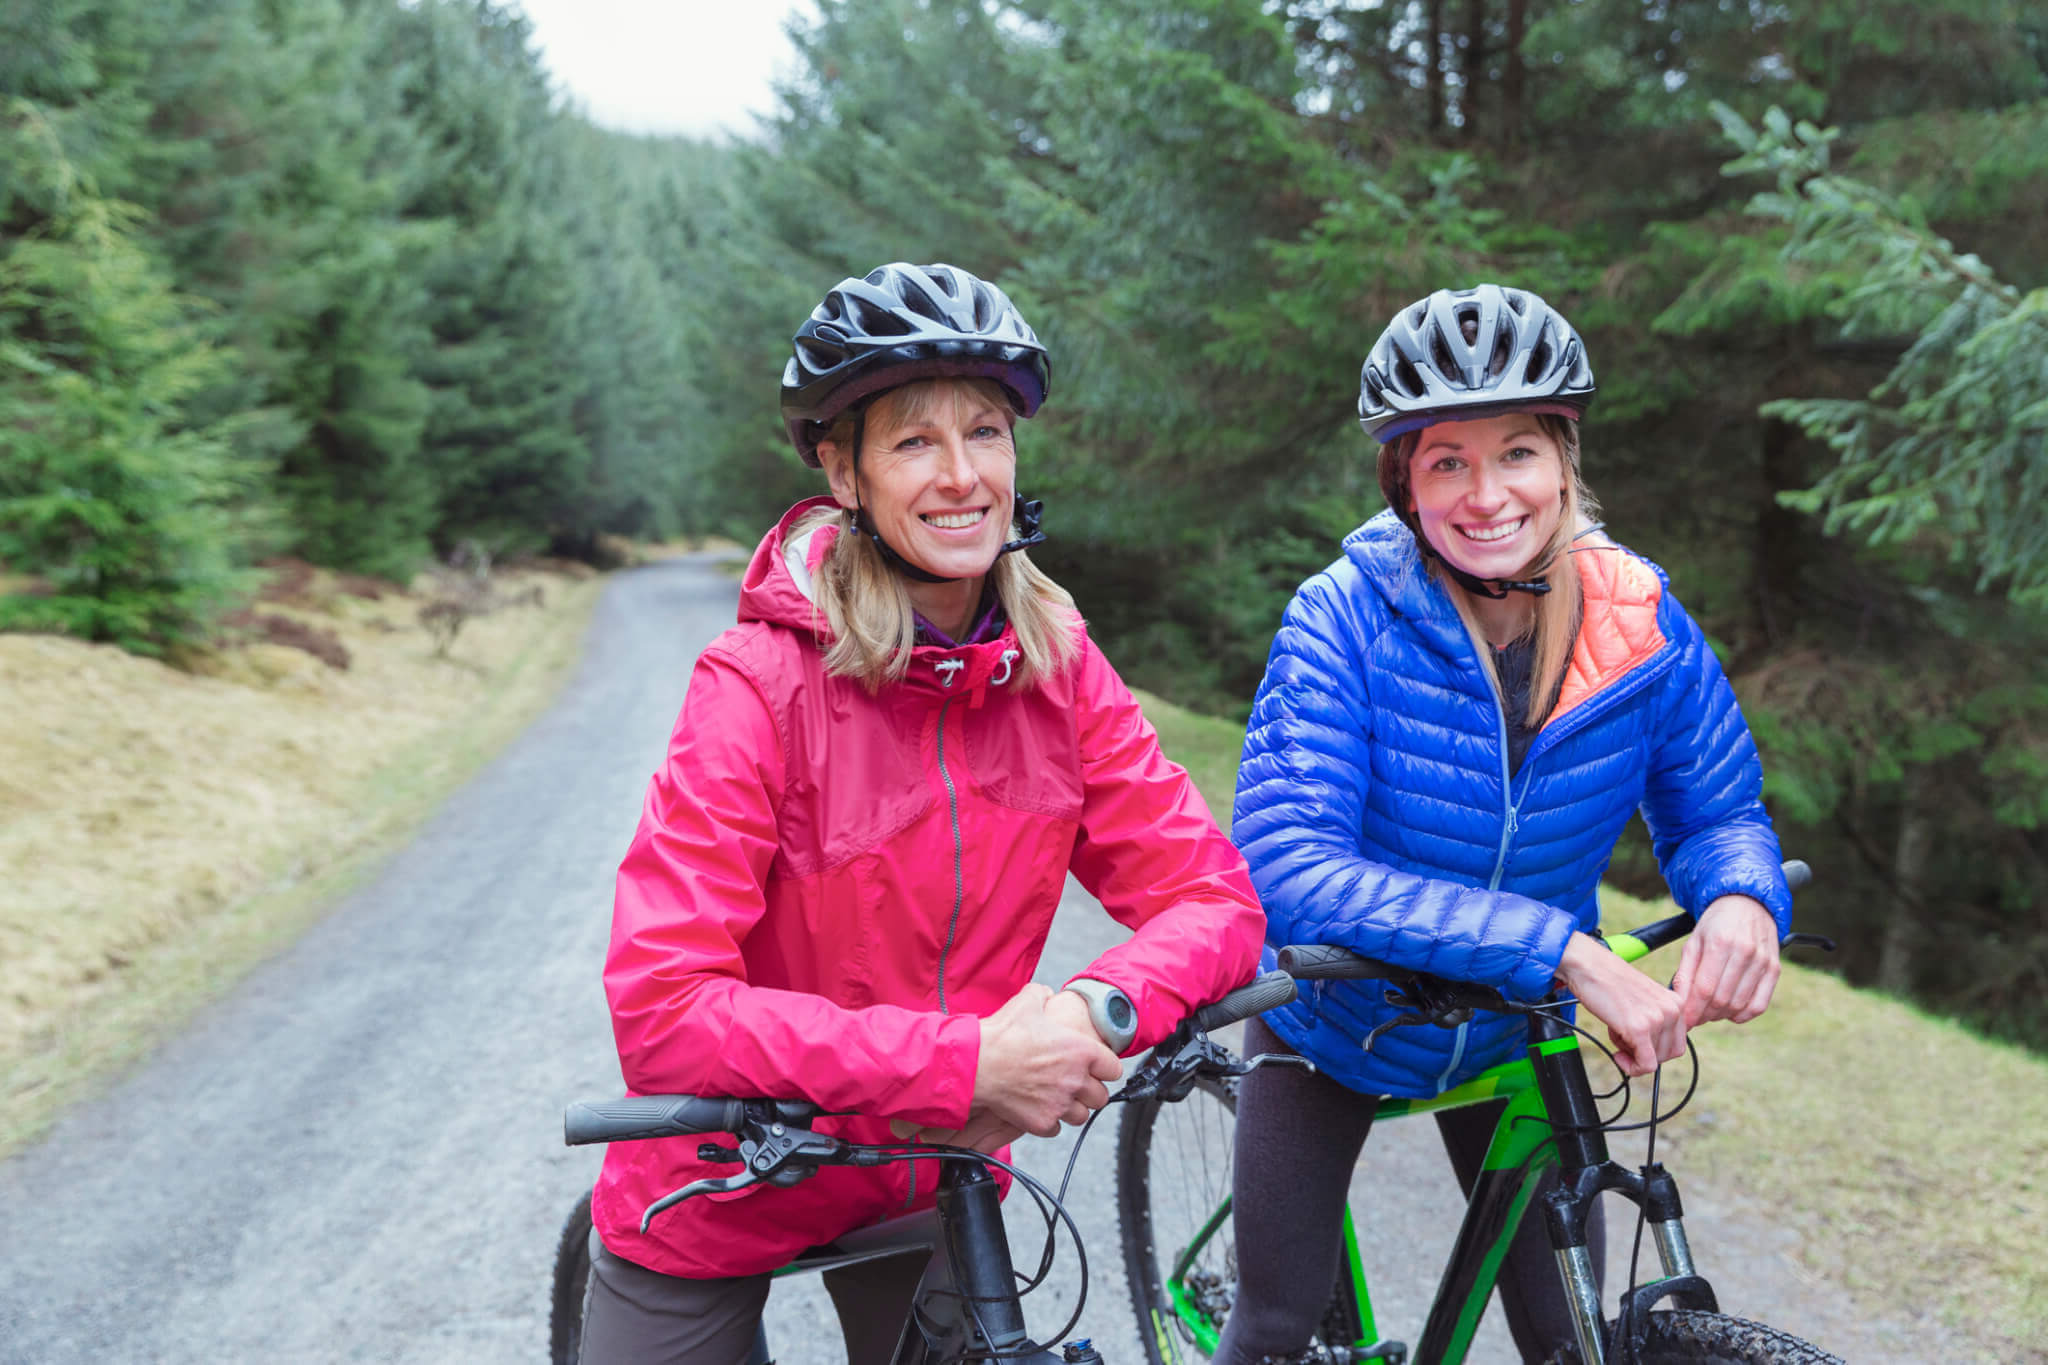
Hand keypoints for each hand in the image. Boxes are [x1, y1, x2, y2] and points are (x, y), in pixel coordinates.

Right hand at [888, 983, 1121, 1151]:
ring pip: (1081, 1116)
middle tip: (1075, 1085)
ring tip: (1057, 1099)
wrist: (977, 1064)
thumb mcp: (1027, 1001)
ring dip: (1072, 1109)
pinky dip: (1049, 1121)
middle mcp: (1076, 1080)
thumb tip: (1045, 994)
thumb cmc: (1002, 1034)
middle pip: (1101, 1097)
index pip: (1114, 1069)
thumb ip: (1042, 995)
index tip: (1095, 1068)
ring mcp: (1060, 1104)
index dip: (1104, 1067)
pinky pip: (1057, 1129)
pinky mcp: (1042, 1122)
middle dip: (1090, 1092)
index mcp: (1081, 1051)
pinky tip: (1038, 1109)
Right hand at [1556, 932, 1687, 1076]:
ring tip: (1617, 1034)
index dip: (1656, 1049)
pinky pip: (1645, 1064)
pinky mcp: (1640, 1028)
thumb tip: (1652, 1049)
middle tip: (1625, 1043)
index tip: (1639, 1046)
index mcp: (1676, 1001)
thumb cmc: (1609, 980)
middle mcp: (1672, 1009)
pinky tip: (1618, 1056)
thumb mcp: (1644, 998)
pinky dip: (1632, 1068)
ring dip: (1633, 1055)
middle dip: (1645, 1054)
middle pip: (1669, 1053)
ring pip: (1655, 1060)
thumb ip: (1655, 1018)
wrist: (1589, 966)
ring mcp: (1657, 1019)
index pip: (1677, 1041)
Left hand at [1669, 894, 1780, 1027]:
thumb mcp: (1694, 941)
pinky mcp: (1774, 969)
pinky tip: (1730, 1013)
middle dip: (1704, 1015)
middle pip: (1722, 999)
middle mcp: (1744, 952)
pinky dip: (1743, 1015)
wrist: (1747, 904)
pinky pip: (1760, 1005)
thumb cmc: (1716, 925)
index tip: (1684, 1021)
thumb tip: (1679, 1002)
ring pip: (1739, 1004)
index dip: (1692, 1010)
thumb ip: (1685, 972)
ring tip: (1710, 1012)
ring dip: (1721, 1016)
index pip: (1704, 988)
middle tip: (1695, 1016)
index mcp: (1720, 943)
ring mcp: (1763, 961)